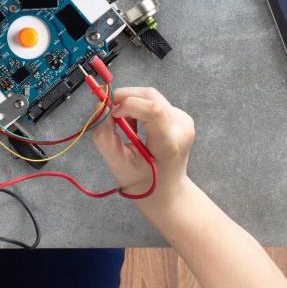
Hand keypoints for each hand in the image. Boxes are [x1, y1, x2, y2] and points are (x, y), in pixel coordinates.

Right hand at [92, 87, 194, 201]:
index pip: (152, 109)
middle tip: (110, 114)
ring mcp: (184, 122)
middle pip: (150, 96)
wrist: (166, 191)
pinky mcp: (182, 117)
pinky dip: (139, 108)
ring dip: (131, 103)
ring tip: (125, 126)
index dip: (127, 104)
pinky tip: (136, 127)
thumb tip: (101, 106)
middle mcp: (181, 129)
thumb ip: (104, 134)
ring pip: (151, 96)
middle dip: (124, 98)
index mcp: (168, 144)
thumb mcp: (116, 162)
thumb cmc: (141, 182)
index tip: (111, 115)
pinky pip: (155, 102)